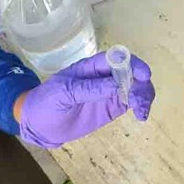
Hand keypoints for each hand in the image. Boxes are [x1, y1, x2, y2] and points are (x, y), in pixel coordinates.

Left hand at [16, 51, 154, 147]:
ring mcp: (110, 93)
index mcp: (91, 68)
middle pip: (132, 72)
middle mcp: (104, 77)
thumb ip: (90, 89)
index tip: (144, 76)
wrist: (38, 124)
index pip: (117, 59)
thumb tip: (117, 85)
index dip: (132, 64)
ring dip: (144, 95)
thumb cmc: (47, 102)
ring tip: (141, 111)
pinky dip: (141, 107)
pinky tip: (141, 116)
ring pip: (136, 88)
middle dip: (141, 83)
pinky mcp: (112, 108)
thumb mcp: (64, 93)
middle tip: (140, 101)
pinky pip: (132, 103)